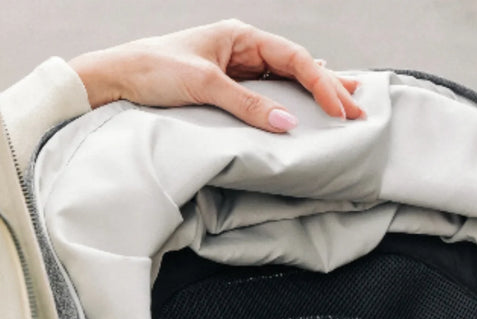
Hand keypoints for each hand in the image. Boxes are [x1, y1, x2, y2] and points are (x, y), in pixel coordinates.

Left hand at [69, 20, 362, 131]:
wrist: (117, 79)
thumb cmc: (153, 71)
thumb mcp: (203, 85)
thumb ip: (247, 105)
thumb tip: (289, 124)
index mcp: (242, 36)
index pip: (295, 59)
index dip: (322, 84)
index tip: (339, 109)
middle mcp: (245, 49)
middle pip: (300, 67)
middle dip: (331, 89)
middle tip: (359, 113)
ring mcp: (241, 68)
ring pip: (291, 79)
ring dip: (320, 92)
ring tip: (350, 104)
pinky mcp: (234, 87)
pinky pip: (276, 91)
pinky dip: (299, 98)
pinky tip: (315, 101)